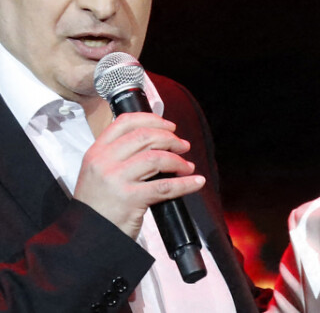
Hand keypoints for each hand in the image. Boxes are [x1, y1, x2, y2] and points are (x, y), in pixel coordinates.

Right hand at [74, 112, 205, 238]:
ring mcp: (116, 180)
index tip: (169, 126)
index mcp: (96, 152)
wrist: (85, 239)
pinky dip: (185, 184)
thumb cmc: (97, 206)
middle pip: (145, 137)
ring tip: (187, 166)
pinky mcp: (129, 199)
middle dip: (170, 139)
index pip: (125, 122)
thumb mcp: (98, 173)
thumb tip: (156, 140)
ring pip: (156, 158)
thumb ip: (119, 155)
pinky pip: (164, 186)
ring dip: (178, 160)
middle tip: (183, 146)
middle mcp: (104, 162)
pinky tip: (196, 182)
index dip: (152, 119)